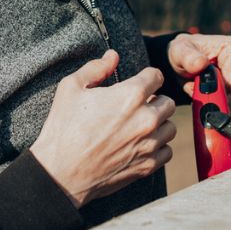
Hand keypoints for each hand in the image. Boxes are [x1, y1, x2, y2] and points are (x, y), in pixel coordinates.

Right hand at [30, 51, 175, 207]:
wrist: (60, 173)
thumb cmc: (63, 129)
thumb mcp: (71, 88)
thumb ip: (96, 68)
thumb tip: (113, 56)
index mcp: (130, 95)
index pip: (156, 76)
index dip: (146, 77)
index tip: (139, 84)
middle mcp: (146, 118)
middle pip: (168, 102)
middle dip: (154, 101)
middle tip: (136, 107)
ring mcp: (148, 144)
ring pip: (170, 127)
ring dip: (158, 125)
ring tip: (139, 127)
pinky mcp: (147, 165)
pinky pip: (167, 151)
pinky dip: (158, 147)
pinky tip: (140, 145)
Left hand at [167, 34, 230, 113]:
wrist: (185, 61)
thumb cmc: (184, 53)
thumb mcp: (179, 52)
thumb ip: (188, 58)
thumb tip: (201, 64)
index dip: (216, 89)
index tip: (199, 85)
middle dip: (217, 97)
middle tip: (198, 91)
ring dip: (218, 101)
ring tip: (201, 92)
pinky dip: (222, 105)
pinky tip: (208, 97)